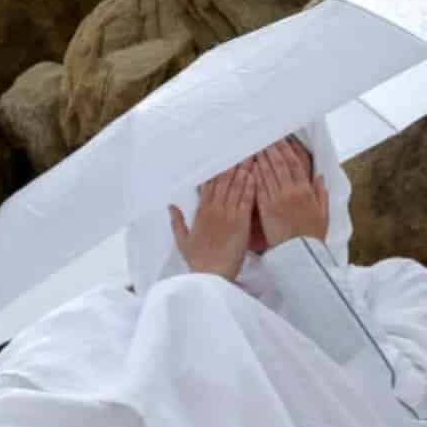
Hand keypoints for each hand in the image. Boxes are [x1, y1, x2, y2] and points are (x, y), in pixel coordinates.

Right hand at [169, 160, 255, 280]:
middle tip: (242, 149)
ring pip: (235, 187)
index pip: (209, 184)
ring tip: (251, 156)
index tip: (224, 157)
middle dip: (233, 164)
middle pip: (224, 181)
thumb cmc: (198, 262)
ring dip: (244, 170)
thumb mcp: (182, 241)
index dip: (218, 170)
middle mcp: (213, 209)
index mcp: (200, 212)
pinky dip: (250, 186)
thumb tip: (170, 206)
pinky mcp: (240, 223)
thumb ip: (177, 222)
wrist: (210, 277)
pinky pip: (246, 200)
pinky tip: (255, 174)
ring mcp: (227, 215)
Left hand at [254, 140, 328, 249]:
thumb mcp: (323, 214)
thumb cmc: (312, 237)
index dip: (286, 150)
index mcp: (306, 191)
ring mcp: (277, 200)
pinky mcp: (265, 209)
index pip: (294, 164)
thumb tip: (319, 177)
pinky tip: (248, 166)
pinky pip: (258, 188)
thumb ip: (321, 193)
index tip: (279, 140)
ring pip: (267, 173)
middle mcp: (291, 192)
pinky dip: (253, 175)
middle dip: (270, 149)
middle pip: (278, 164)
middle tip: (262, 137)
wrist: (300, 256)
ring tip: (253, 147)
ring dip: (260, 158)